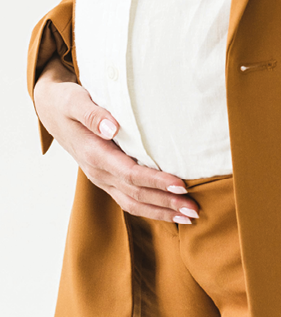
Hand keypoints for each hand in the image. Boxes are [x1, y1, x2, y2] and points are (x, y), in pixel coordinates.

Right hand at [33, 56, 198, 223]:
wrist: (51, 110)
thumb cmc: (66, 102)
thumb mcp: (74, 101)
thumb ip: (93, 114)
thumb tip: (112, 127)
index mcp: (94, 154)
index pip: (130, 174)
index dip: (156, 181)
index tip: (180, 184)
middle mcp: (98, 172)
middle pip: (136, 195)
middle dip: (166, 203)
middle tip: (194, 209)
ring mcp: (101, 178)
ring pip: (133, 203)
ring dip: (161, 211)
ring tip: (188, 216)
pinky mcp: (106, 177)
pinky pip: (128, 199)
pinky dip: (150, 207)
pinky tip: (169, 209)